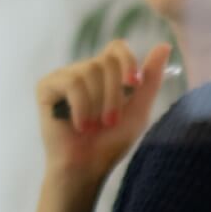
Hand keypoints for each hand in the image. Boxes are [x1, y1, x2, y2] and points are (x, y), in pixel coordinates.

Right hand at [35, 40, 171, 187]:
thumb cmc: (111, 141)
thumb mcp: (139, 109)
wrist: (86, 166)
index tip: (134, 84)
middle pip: (106, 61)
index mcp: (106, 74)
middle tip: (111, 122)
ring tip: (95, 126)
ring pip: (89, 71)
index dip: (127, 61)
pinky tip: (80, 125)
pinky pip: (71, 82)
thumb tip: (164, 45)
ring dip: (99, 103)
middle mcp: (84, 70)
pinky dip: (81, 106)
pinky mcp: (46, 86)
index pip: (117, 47)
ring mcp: (64, 77)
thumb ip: (150, 79)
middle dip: (115, 94)